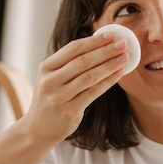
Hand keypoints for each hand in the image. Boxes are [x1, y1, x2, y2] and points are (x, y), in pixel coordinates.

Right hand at [23, 30, 128, 145]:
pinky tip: (118, 74)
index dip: (93, 41)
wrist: (38, 128)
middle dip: (105, 51)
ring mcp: (59, 97)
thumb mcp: (52, 77)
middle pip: (83, 61)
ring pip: (89, 77)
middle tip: (123, 44)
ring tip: (125, 58)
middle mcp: (50, 81)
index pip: (72, 49)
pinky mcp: (69, 111)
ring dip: (109, 66)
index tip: (111, 34)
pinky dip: (107, 82)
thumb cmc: (50, 98)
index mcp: (46, 68)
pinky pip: (93, 93)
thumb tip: (100, 45)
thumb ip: (69, 63)